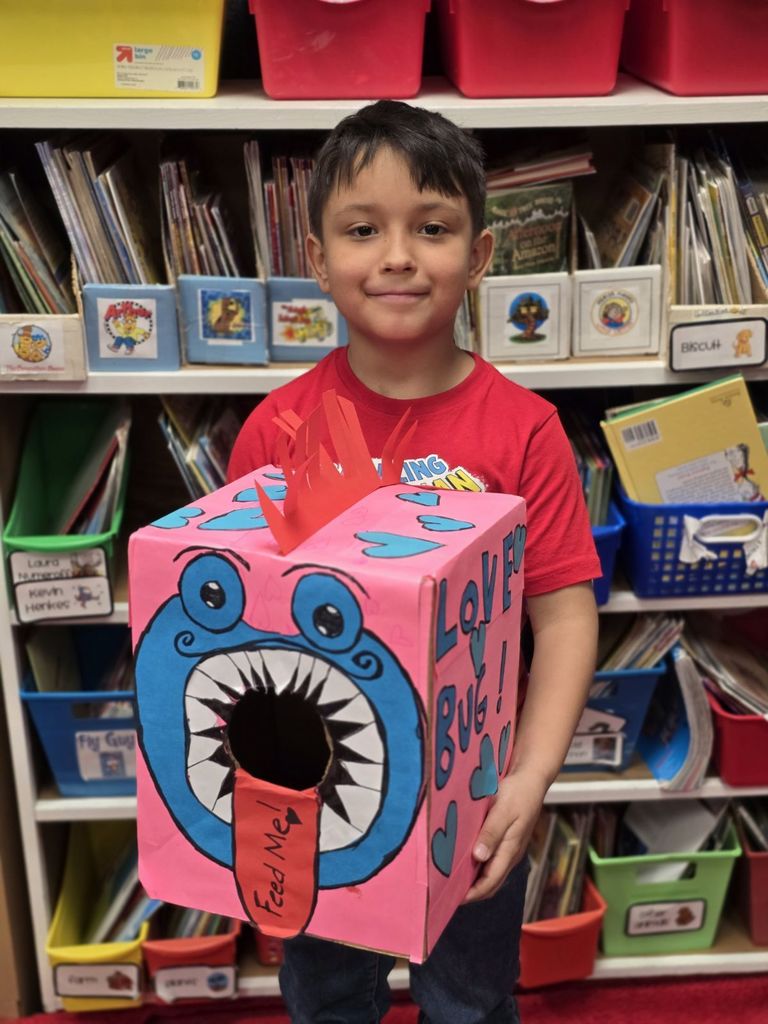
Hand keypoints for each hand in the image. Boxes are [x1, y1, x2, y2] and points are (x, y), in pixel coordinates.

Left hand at [462, 767, 548, 903]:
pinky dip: (476, 866)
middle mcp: (510, 854)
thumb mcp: (503, 811)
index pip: (490, 883)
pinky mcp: (505, 840)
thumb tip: (478, 857)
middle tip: (445, 892)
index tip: (451, 898)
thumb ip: (491, 833)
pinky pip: (490, 860)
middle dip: (471, 892)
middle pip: (490, 883)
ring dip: (472, 879)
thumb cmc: (518, 793)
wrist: (532, 779)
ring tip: (449, 878)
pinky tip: (461, 858)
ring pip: (489, 873)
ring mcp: (508, 848)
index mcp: (510, 851)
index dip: (472, 894)